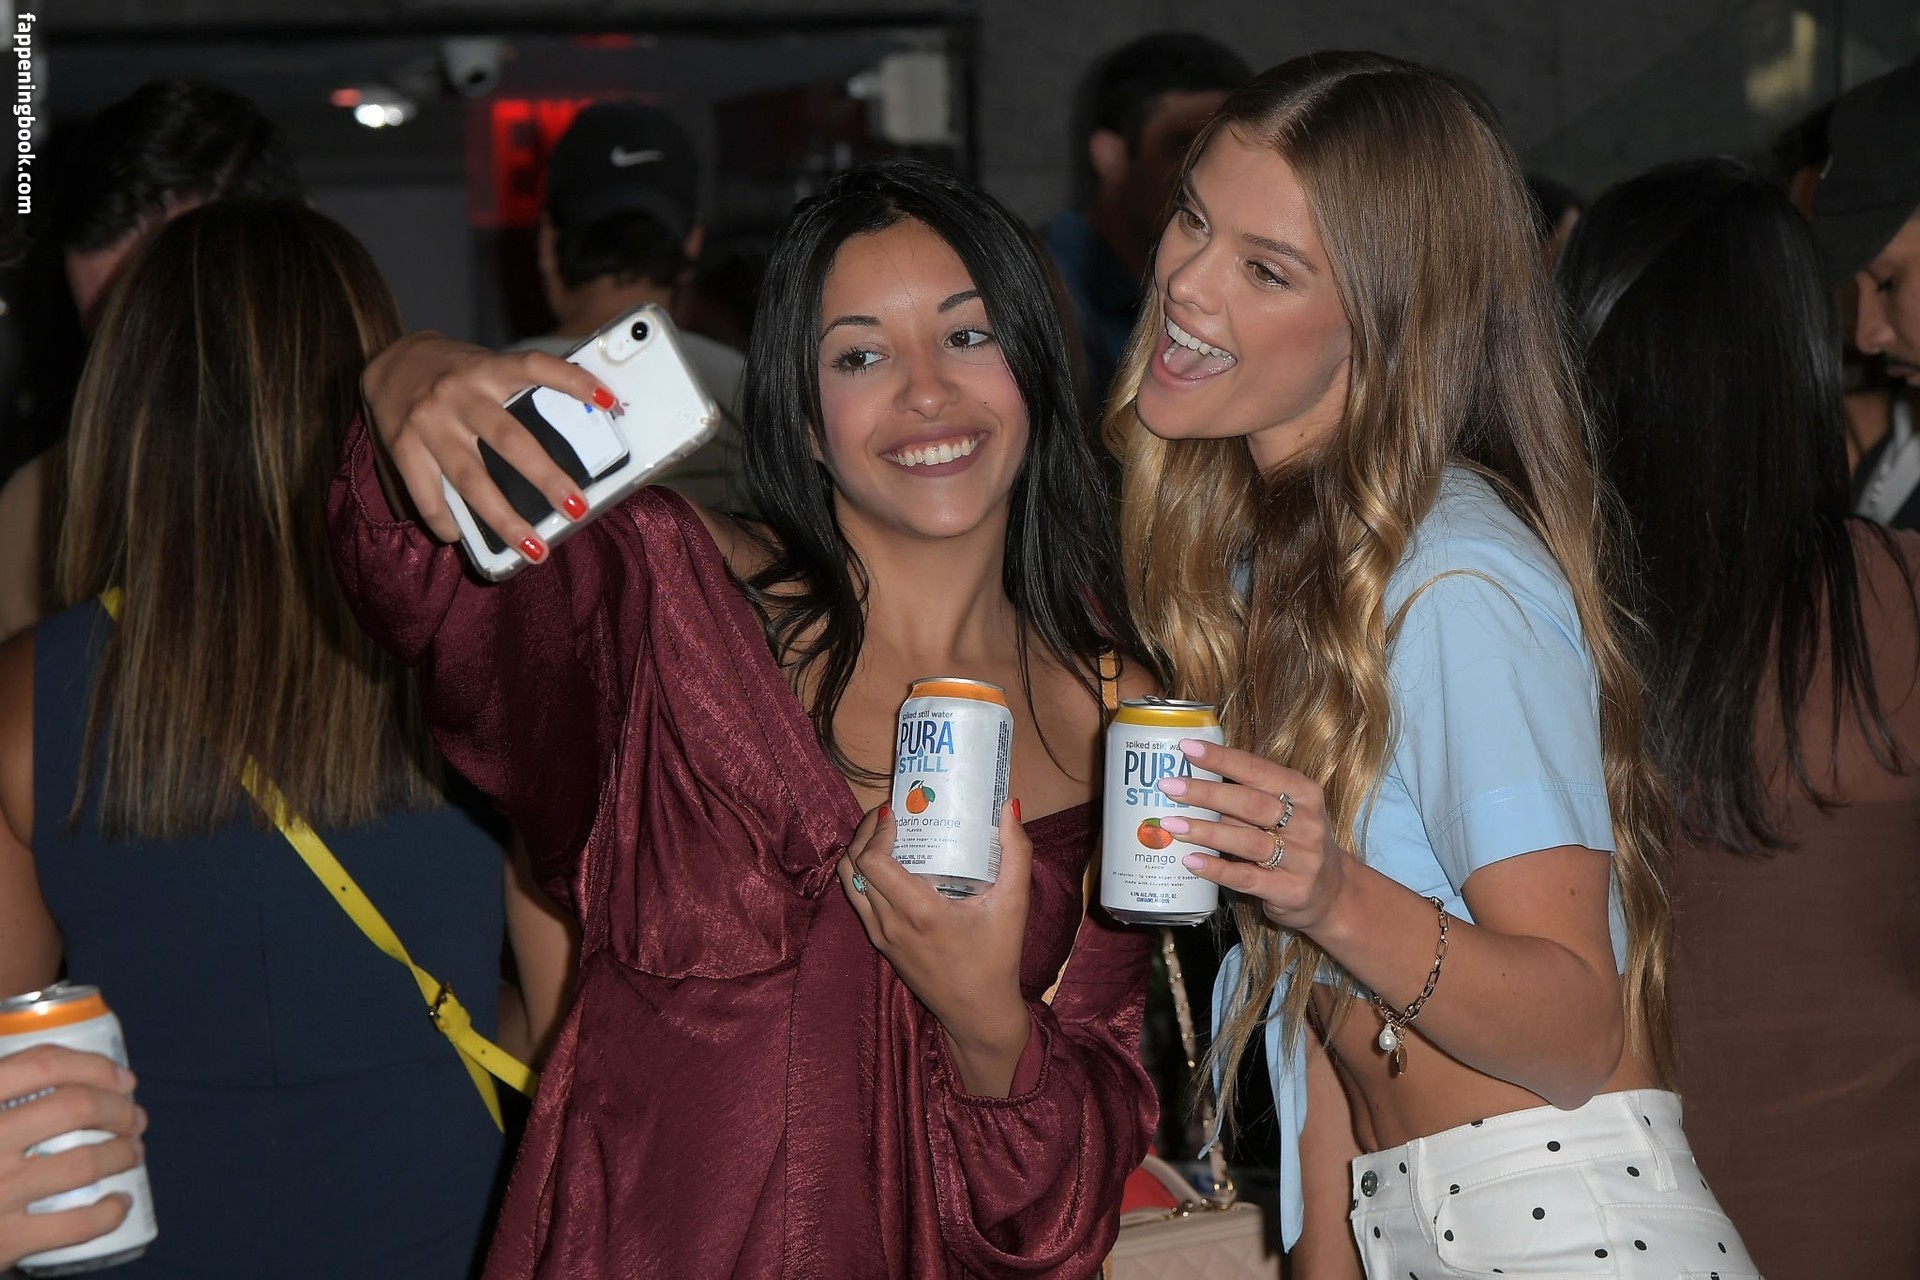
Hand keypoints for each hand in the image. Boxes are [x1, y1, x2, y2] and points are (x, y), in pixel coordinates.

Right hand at [0, 1045, 146, 1270]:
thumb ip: (0, 1089)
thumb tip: (55, 1067)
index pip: (43, 1064)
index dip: (95, 1066)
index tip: (122, 1078)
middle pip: (77, 1107)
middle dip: (120, 1109)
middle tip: (133, 1118)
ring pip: (85, 1162)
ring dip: (123, 1154)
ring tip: (131, 1153)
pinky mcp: (4, 1240)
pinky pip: (78, 1224)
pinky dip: (110, 1211)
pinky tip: (119, 1203)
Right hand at [360, 331, 613, 554]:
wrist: (390, 359)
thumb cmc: (455, 372)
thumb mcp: (488, 368)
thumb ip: (520, 395)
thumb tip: (577, 433)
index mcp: (488, 369)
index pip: (535, 367)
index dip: (572, 380)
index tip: (610, 400)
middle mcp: (459, 394)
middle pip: (509, 440)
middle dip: (546, 478)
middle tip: (577, 508)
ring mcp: (429, 421)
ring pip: (471, 479)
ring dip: (505, 520)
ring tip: (534, 550)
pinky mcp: (402, 445)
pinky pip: (427, 494)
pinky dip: (445, 520)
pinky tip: (462, 539)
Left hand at [836, 801, 1033, 1094]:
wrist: (977, 1013)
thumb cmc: (997, 959)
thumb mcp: (1014, 905)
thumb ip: (1016, 854)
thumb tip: (1010, 808)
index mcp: (918, 912)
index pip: (872, 861)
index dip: (877, 830)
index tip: (896, 812)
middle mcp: (890, 924)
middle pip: (855, 865)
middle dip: (867, 833)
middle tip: (890, 814)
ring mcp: (881, 936)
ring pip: (849, 883)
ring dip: (860, 853)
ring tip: (885, 834)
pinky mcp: (881, 945)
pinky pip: (859, 902)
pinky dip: (863, 876)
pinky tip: (888, 865)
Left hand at [1155, 738, 1351, 934]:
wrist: (1333, 892)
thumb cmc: (1296, 842)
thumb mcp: (1286, 812)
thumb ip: (1249, 797)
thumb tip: (1193, 780)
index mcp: (1305, 793)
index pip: (1258, 769)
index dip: (1222, 758)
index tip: (1187, 747)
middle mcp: (1307, 823)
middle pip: (1251, 804)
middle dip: (1206, 793)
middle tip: (1169, 786)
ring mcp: (1301, 859)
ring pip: (1247, 841)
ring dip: (1205, 831)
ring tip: (1171, 824)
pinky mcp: (1291, 891)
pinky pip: (1247, 878)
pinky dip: (1217, 868)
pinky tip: (1191, 860)